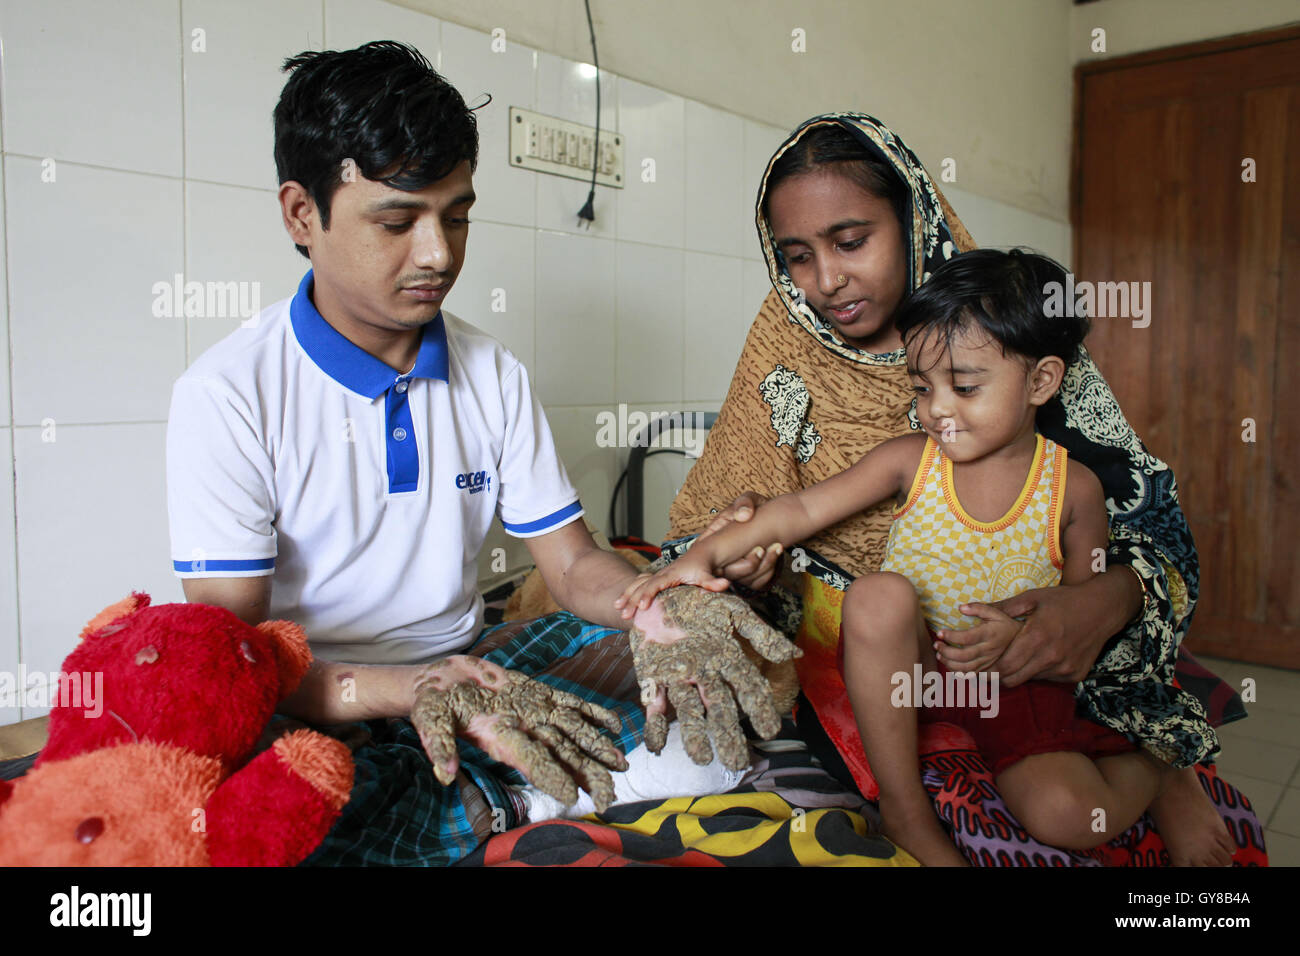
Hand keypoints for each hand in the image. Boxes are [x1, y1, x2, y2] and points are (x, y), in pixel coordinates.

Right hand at [410, 655, 628, 811]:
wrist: (440, 680)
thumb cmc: (431, 703)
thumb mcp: (429, 720)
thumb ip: (439, 745)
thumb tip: (443, 774)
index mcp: (499, 738)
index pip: (530, 760)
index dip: (551, 776)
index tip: (573, 794)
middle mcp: (522, 729)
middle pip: (560, 754)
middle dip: (586, 774)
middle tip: (611, 795)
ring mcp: (533, 712)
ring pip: (572, 731)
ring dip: (597, 747)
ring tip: (621, 764)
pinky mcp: (537, 693)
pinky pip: (571, 704)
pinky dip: (593, 713)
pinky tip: (614, 724)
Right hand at [614, 553, 734, 619]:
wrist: (700, 554)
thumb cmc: (703, 566)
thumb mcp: (708, 575)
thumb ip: (714, 582)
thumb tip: (725, 584)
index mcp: (671, 574)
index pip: (656, 584)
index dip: (648, 595)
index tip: (642, 607)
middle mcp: (661, 574)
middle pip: (643, 585)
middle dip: (632, 599)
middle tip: (624, 614)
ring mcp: (657, 575)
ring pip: (637, 584)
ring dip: (627, 595)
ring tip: (617, 607)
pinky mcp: (657, 578)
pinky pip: (639, 584)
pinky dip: (629, 592)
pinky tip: (621, 602)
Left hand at [629, 586, 801, 770]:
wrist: (659, 596)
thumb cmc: (699, 604)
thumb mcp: (732, 611)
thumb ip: (759, 632)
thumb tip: (794, 654)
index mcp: (724, 659)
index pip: (746, 687)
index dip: (758, 709)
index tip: (769, 731)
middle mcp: (703, 674)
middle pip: (719, 707)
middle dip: (727, 734)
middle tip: (736, 762)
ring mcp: (678, 678)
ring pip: (688, 710)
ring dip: (694, 735)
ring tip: (701, 759)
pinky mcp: (653, 679)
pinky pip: (654, 705)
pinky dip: (655, 726)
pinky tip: (657, 745)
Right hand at [698, 492, 780, 589]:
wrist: (775, 520)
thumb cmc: (756, 509)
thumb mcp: (749, 499)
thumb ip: (744, 502)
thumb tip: (742, 515)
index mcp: (715, 536)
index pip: (705, 556)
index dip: (719, 561)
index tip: (742, 550)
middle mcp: (722, 557)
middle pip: (727, 573)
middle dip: (748, 564)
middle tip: (762, 549)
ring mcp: (735, 568)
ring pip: (744, 580)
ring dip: (763, 566)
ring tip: (776, 548)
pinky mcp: (749, 576)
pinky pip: (756, 583)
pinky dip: (768, 573)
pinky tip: (776, 556)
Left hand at [933, 603, 1021, 673]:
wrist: (1020, 640)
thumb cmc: (1003, 624)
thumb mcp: (994, 612)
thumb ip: (978, 608)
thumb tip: (960, 607)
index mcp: (990, 635)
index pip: (968, 638)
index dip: (952, 636)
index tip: (940, 632)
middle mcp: (990, 650)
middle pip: (965, 656)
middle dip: (947, 652)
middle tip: (936, 645)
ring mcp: (989, 661)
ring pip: (967, 668)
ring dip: (950, 663)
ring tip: (939, 654)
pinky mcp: (988, 668)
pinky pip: (971, 674)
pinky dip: (958, 671)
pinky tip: (949, 663)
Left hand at [971, 579, 1119, 686]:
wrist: (1103, 608)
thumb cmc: (1064, 600)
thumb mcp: (1032, 598)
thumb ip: (1001, 608)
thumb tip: (965, 609)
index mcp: (1036, 637)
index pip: (1004, 666)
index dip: (989, 670)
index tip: (980, 667)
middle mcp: (1050, 657)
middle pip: (1014, 679)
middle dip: (1000, 675)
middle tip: (992, 668)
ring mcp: (1064, 668)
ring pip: (1031, 679)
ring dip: (1022, 672)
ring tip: (1019, 658)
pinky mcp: (1075, 674)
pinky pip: (1049, 678)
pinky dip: (1041, 671)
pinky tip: (1043, 656)